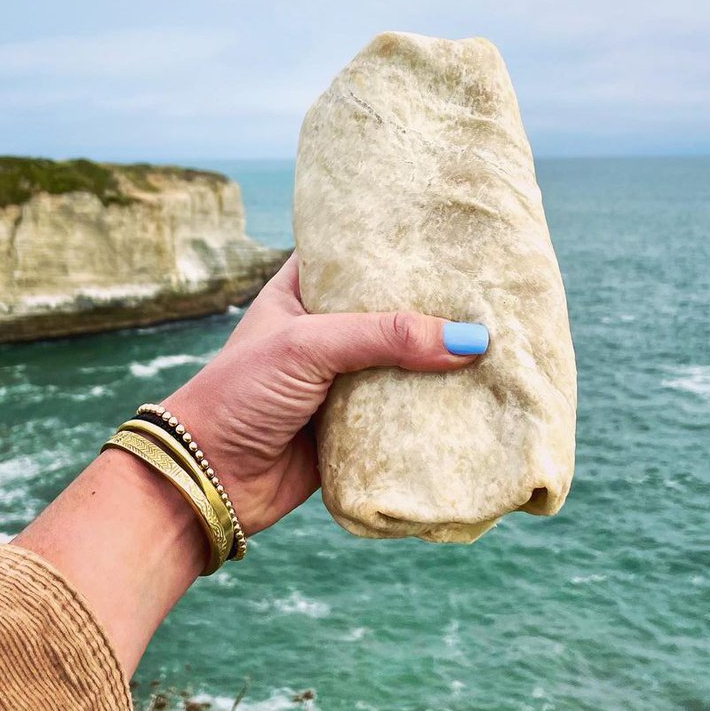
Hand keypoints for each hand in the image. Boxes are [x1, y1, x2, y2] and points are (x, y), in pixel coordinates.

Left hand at [161, 253, 488, 538]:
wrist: (208, 479)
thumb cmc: (241, 393)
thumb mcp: (311, 345)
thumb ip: (387, 336)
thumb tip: (472, 341)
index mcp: (304, 291)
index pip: (358, 253)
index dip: (402, 242)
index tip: (455, 231)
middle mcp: (328, 331)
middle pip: (394, 311)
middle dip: (437, 306)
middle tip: (494, 288)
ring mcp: (343, 380)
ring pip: (404, 364)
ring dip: (442, 360)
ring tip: (502, 339)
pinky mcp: (355, 428)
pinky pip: (404, 414)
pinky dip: (435, 409)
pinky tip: (480, 395)